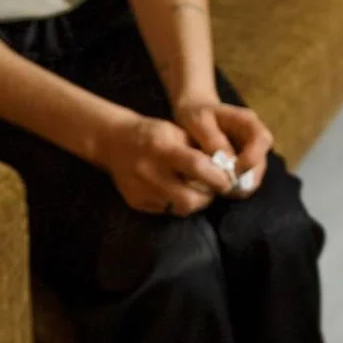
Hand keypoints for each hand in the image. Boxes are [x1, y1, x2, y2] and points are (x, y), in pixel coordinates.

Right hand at [99, 112, 234, 213]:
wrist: (114, 141)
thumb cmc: (154, 134)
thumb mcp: (176, 132)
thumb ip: (199, 151)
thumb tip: (228, 170)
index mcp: (162, 147)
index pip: (197, 167)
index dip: (218, 178)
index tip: (228, 181)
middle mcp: (149, 171)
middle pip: (189, 199)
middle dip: (207, 198)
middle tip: (213, 190)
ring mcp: (141, 190)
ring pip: (179, 209)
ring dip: (193, 202)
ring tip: (195, 190)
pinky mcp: (136, 202)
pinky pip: (166, 210)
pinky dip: (175, 203)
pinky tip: (174, 191)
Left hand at [173, 95, 272, 196]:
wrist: (192, 115)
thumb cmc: (194, 114)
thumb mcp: (197, 121)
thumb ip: (211, 139)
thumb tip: (227, 164)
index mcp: (247, 121)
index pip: (262, 139)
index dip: (252, 159)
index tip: (232, 172)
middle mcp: (255, 138)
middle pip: (261, 163)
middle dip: (246, 179)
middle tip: (227, 190)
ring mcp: (251, 154)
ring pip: (254, 177)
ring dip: (239, 187)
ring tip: (220, 191)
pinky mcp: (243, 167)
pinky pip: (244, 182)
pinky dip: (233, 189)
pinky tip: (219, 189)